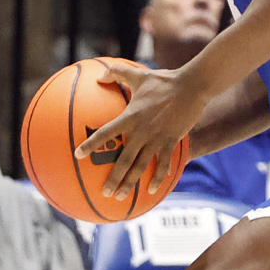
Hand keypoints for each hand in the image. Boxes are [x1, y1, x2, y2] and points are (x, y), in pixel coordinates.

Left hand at [75, 60, 199, 198]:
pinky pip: (162, 164)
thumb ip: (118, 73)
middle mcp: (141, 131)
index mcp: (131, 116)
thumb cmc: (164, 80)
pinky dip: (157, 178)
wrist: (192, 86)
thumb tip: (99, 75)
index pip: (106, 132)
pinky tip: (152, 190)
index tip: (78, 154)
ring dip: (130, 183)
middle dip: (113, 178)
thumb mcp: (139, 74)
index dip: (91, 143)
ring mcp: (157, 138)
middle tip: (105, 192)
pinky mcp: (171, 141)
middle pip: (124, 159)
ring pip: (141, 166)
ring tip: (120, 197)